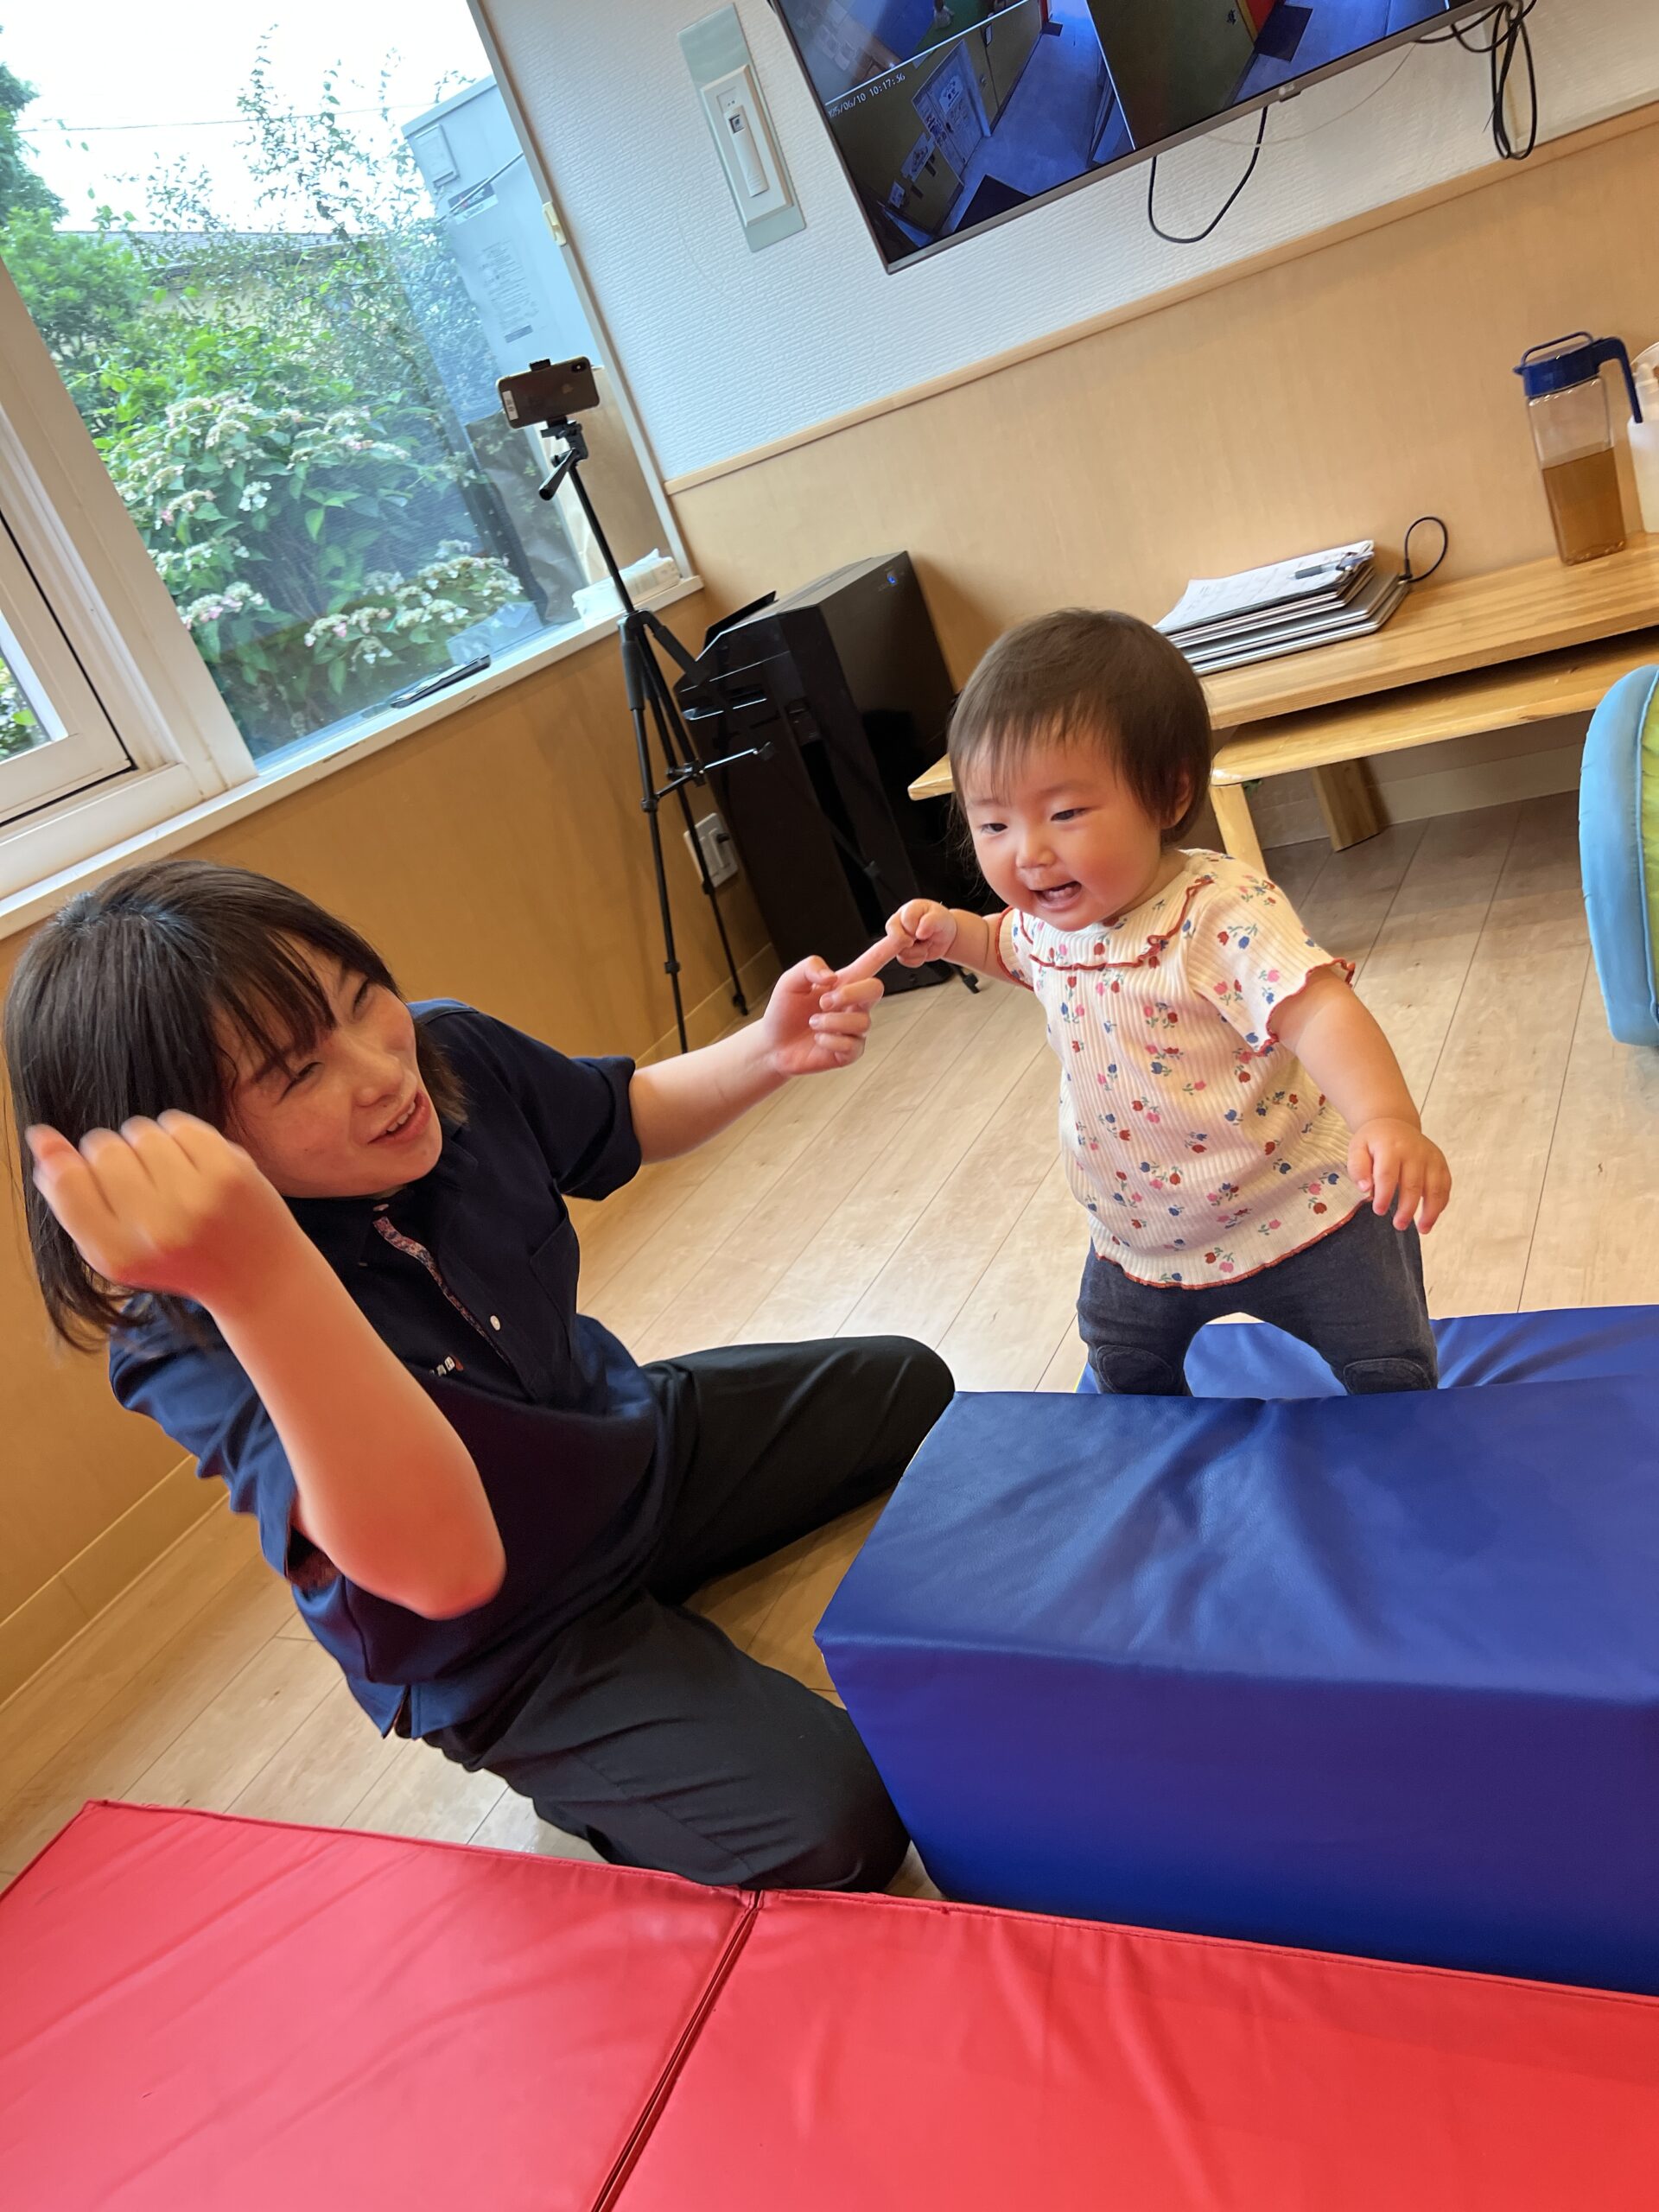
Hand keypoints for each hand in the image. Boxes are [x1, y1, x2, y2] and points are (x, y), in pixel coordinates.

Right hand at [26, 1113, 302, 1311]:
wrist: (257, 1277)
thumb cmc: (176, 1259)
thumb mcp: (116, 1249)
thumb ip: (72, 1200)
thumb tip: (41, 1137)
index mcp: (117, 1255)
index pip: (65, 1181)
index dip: (67, 1163)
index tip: (85, 1170)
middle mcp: (155, 1229)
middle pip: (102, 1148)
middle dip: (113, 1155)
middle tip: (141, 1184)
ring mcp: (196, 1198)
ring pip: (139, 1130)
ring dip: (147, 1144)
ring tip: (168, 1176)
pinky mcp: (230, 1172)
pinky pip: (177, 1123)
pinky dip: (179, 1137)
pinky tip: (192, 1165)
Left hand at [757, 955, 883, 1078]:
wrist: (773, 1045)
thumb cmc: (784, 1011)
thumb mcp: (789, 981)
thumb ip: (809, 968)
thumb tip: (832, 977)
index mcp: (843, 982)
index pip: (873, 961)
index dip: (890, 947)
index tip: (905, 935)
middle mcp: (854, 1004)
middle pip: (876, 988)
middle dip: (850, 993)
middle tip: (823, 1002)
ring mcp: (854, 1029)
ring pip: (861, 1021)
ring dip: (830, 1021)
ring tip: (812, 1023)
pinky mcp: (850, 1052)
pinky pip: (851, 1044)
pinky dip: (829, 1041)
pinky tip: (818, 1039)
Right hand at [887, 898, 957, 966]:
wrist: (945, 937)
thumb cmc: (941, 923)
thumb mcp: (941, 918)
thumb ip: (931, 921)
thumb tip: (920, 932)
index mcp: (909, 910)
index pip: (906, 920)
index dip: (916, 929)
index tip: (925, 930)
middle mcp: (899, 922)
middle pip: (893, 935)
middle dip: (909, 943)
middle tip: (922, 940)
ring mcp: (898, 937)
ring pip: (900, 951)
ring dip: (918, 951)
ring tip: (926, 943)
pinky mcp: (900, 951)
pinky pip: (904, 960)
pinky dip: (917, 959)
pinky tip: (923, 951)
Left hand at [1348, 1118, 1451, 1232]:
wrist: (1394, 1123)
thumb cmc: (1374, 1141)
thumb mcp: (1357, 1149)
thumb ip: (1357, 1168)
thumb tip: (1364, 1189)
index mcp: (1390, 1147)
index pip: (1387, 1174)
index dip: (1384, 1195)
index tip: (1379, 1211)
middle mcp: (1414, 1151)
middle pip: (1413, 1184)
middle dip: (1407, 1209)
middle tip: (1399, 1225)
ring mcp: (1430, 1157)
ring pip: (1435, 1187)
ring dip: (1431, 1211)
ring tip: (1423, 1229)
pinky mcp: (1441, 1162)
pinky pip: (1445, 1185)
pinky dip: (1441, 1203)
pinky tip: (1432, 1216)